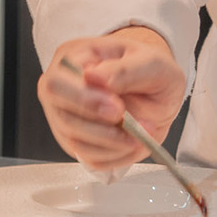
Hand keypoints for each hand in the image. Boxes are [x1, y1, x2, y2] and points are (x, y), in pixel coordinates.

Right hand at [39, 27, 187, 171]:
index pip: (57, 83)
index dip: (85, 100)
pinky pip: (91, 159)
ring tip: (143, 130)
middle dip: (100, 128)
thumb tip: (93, 77)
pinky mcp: (79, 142)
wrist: (159, 91)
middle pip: (63, 119)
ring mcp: (66, 118)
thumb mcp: (150, 62)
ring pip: (77, 144)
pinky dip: (118, 155)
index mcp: (72, 57)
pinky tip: (135, 140)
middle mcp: (62, 89)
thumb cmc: (150, 69)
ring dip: (115, 143)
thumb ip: (124, 70)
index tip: (118, 108)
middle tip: (130, 123)